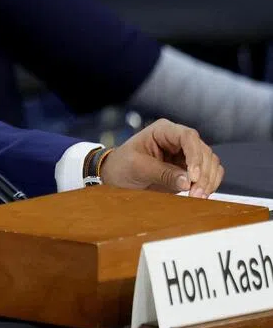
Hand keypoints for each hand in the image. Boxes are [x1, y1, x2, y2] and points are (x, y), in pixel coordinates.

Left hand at [100, 119, 223, 197]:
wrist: (117, 177)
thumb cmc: (122, 166)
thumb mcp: (137, 168)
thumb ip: (162, 173)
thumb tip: (188, 182)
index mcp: (163, 130)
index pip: (188, 137)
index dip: (195, 156)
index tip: (193, 176)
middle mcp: (178, 139)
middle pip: (203, 151)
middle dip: (203, 173)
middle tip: (195, 193)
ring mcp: (187, 154)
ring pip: (210, 163)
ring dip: (208, 180)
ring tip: (197, 197)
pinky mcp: (190, 169)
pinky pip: (209, 173)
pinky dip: (209, 184)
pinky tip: (201, 195)